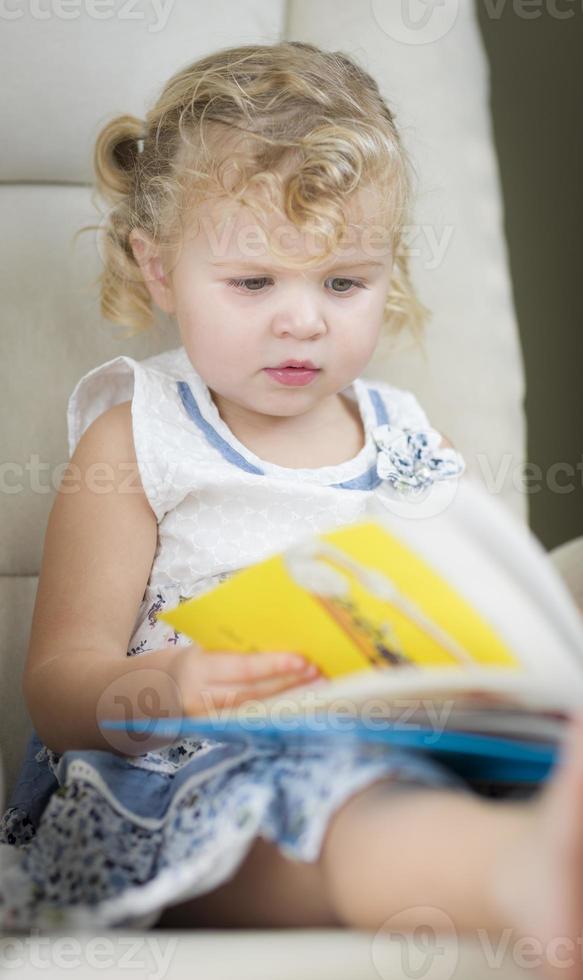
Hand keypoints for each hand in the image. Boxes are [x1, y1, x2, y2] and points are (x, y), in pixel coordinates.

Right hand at [168, 644, 320, 716]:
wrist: (165, 687)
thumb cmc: (198, 658)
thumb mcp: (209, 645)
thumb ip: (238, 645)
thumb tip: (284, 635)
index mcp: (199, 667)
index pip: (243, 667)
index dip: (274, 665)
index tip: (303, 660)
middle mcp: (202, 697)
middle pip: (255, 692)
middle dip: (290, 683)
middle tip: (318, 673)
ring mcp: (211, 720)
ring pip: (257, 710)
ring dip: (291, 699)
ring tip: (318, 689)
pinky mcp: (220, 732)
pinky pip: (255, 723)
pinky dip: (280, 714)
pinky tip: (302, 706)